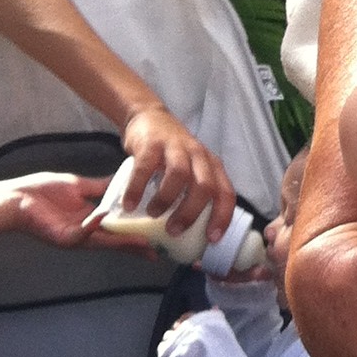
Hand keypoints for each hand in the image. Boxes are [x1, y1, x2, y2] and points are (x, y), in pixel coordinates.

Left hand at [9, 173, 155, 249]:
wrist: (15, 197)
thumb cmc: (41, 191)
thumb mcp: (79, 186)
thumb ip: (100, 188)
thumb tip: (122, 181)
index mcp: (90, 220)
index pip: (118, 229)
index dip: (136, 233)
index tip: (156, 235)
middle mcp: (86, 232)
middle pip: (116, 241)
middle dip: (136, 246)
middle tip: (156, 251)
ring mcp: (75, 237)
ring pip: (104, 242)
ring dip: (123, 243)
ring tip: (142, 243)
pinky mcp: (63, 237)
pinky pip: (82, 233)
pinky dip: (93, 226)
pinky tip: (104, 218)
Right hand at [120, 103, 234, 239]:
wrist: (149, 118)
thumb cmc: (171, 155)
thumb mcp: (189, 171)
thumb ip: (190, 195)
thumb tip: (186, 235)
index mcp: (212, 167)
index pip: (226, 193)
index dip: (222, 217)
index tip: (212, 238)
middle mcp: (199, 156)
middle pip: (204, 187)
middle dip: (191, 213)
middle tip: (174, 231)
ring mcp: (176, 147)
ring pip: (180, 175)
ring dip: (166, 200)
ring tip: (153, 215)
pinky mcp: (152, 143)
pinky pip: (146, 168)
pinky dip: (137, 188)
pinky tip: (130, 204)